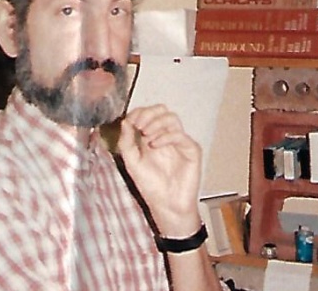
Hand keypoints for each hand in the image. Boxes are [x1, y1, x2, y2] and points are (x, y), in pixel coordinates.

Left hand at [117, 104, 202, 236]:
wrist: (166, 206)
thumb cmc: (151, 186)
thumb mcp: (132, 161)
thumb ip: (127, 141)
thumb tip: (125, 121)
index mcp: (152, 137)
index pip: (148, 114)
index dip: (139, 113)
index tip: (130, 121)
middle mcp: (167, 137)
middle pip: (162, 111)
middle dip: (148, 114)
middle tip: (139, 126)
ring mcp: (180, 142)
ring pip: (172, 118)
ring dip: (156, 123)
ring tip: (146, 136)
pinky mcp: (191, 150)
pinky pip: (180, 135)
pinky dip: (165, 136)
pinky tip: (155, 145)